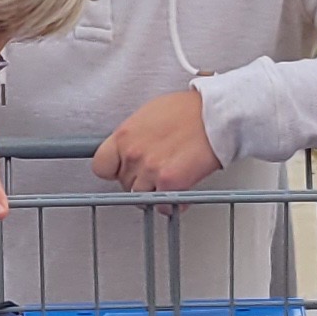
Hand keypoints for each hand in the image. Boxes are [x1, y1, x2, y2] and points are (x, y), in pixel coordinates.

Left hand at [91, 88, 222, 194]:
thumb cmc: (189, 110)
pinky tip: (179, 192)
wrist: (215, 114)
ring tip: (167, 183)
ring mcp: (150, 169)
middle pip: (123, 183)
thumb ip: (134, 136)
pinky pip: (162, 205)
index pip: (101, 166)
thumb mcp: (149, 115)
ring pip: (141, 196)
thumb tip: (129, 150)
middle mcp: (133, 153)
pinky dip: (171, 203)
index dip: (113, 171)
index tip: (121, 171)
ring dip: (154, 193)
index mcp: (125, 135)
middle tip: (154, 173)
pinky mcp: (169, 182)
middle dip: (138, 181)